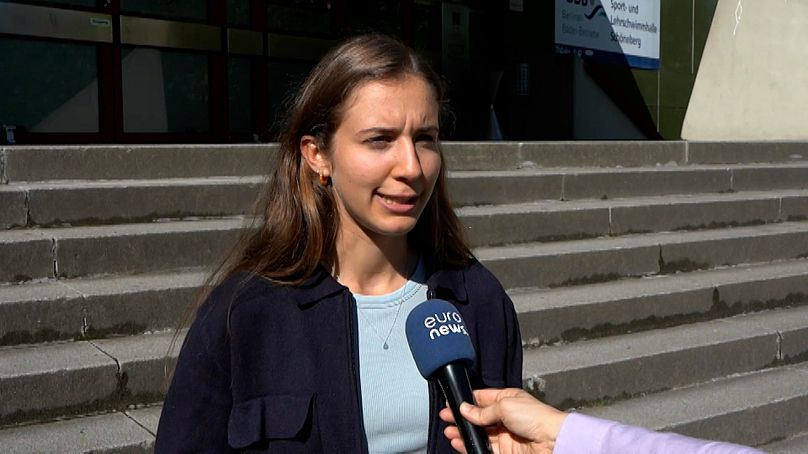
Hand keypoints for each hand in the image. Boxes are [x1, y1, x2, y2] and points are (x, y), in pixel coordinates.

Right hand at [439, 388, 567, 453]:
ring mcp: (504, 435)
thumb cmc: (537, 418)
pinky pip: (482, 448)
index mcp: (508, 399)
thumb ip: (483, 410)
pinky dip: (469, 445)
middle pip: (478, 417)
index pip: (482, 398)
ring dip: (463, 432)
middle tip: (446, 417)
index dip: (466, 401)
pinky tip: (459, 442)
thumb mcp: (505, 405)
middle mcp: (506, 417)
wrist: (551, 442)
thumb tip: (465, 409)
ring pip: (478, 434)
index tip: (451, 403)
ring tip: (450, 431)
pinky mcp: (504, 451)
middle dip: (461, 417)